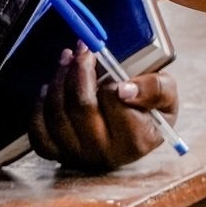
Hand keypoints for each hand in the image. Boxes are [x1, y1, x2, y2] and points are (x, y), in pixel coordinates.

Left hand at [28, 46, 180, 171]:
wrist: (133, 136)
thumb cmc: (150, 113)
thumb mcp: (168, 98)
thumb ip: (156, 89)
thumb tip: (125, 89)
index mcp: (135, 141)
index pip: (113, 100)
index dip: (107, 76)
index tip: (102, 56)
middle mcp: (105, 154)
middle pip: (80, 105)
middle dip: (78, 70)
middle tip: (81, 50)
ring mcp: (78, 156)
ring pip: (56, 112)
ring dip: (58, 79)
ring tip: (67, 61)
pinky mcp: (57, 154)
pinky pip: (38, 129)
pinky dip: (40, 104)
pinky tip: (51, 88)